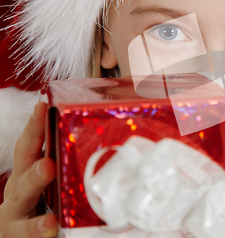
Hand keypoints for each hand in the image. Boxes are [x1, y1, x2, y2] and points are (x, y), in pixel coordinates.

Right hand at [0, 102, 57, 236]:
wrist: (15, 236)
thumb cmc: (36, 207)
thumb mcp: (49, 183)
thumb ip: (68, 165)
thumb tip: (104, 140)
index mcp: (25, 174)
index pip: (29, 147)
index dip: (34, 127)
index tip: (42, 107)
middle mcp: (17, 192)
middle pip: (22, 173)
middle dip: (34, 165)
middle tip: (48, 160)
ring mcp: (14, 216)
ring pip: (21, 200)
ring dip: (33, 187)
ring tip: (45, 175)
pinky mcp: (18, 234)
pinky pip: (25, 232)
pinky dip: (37, 229)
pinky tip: (49, 226)